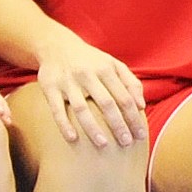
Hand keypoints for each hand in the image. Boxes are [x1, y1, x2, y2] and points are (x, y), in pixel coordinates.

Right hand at [32, 35, 147, 147]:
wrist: (56, 46)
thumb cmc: (90, 60)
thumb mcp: (113, 64)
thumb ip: (131, 82)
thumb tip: (142, 106)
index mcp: (105, 69)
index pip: (124, 97)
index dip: (134, 117)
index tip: (140, 135)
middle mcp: (87, 74)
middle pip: (106, 103)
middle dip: (118, 125)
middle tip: (126, 143)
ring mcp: (67, 82)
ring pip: (81, 108)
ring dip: (93, 128)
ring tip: (103, 145)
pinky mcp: (49, 88)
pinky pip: (57, 109)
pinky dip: (64, 124)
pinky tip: (73, 138)